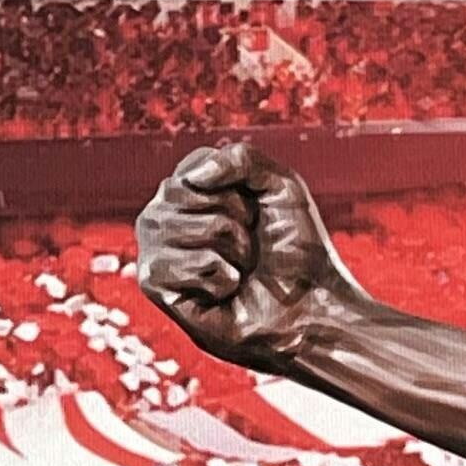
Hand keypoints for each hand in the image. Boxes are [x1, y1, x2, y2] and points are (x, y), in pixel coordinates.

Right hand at [134, 140, 368, 373]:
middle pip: (182, 192)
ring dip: (228, 251)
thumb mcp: (281, 186)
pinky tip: (225, 294)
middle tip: (249, 247)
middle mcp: (166, 216)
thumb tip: (192, 178)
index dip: (237, 190)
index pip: (195, 166)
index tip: (256, 214)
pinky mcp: (156, 287)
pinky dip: (215, 280)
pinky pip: (171, 264)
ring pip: (178, 228)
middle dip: (232, 219)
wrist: (309, 307)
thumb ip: (241, 158)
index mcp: (193, 189)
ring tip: (239, 271)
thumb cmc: (295, 250)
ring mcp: (156, 249)